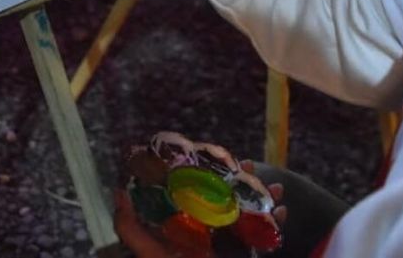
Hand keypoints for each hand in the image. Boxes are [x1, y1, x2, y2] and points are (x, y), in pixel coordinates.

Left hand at [112, 164, 287, 257]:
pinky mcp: (246, 255)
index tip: (210, 155)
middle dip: (239, 181)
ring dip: (263, 196)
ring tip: (276, 186)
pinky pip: (265, 237)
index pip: (191, 193)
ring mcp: (229, 245)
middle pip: (225, 198)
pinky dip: (276, 223)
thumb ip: (131, 230)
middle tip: (249, 164)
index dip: (201, 173)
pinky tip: (283, 210)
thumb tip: (119, 192)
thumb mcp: (151, 255)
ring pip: (249, 213)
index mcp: (183, 228)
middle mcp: (207, 234)